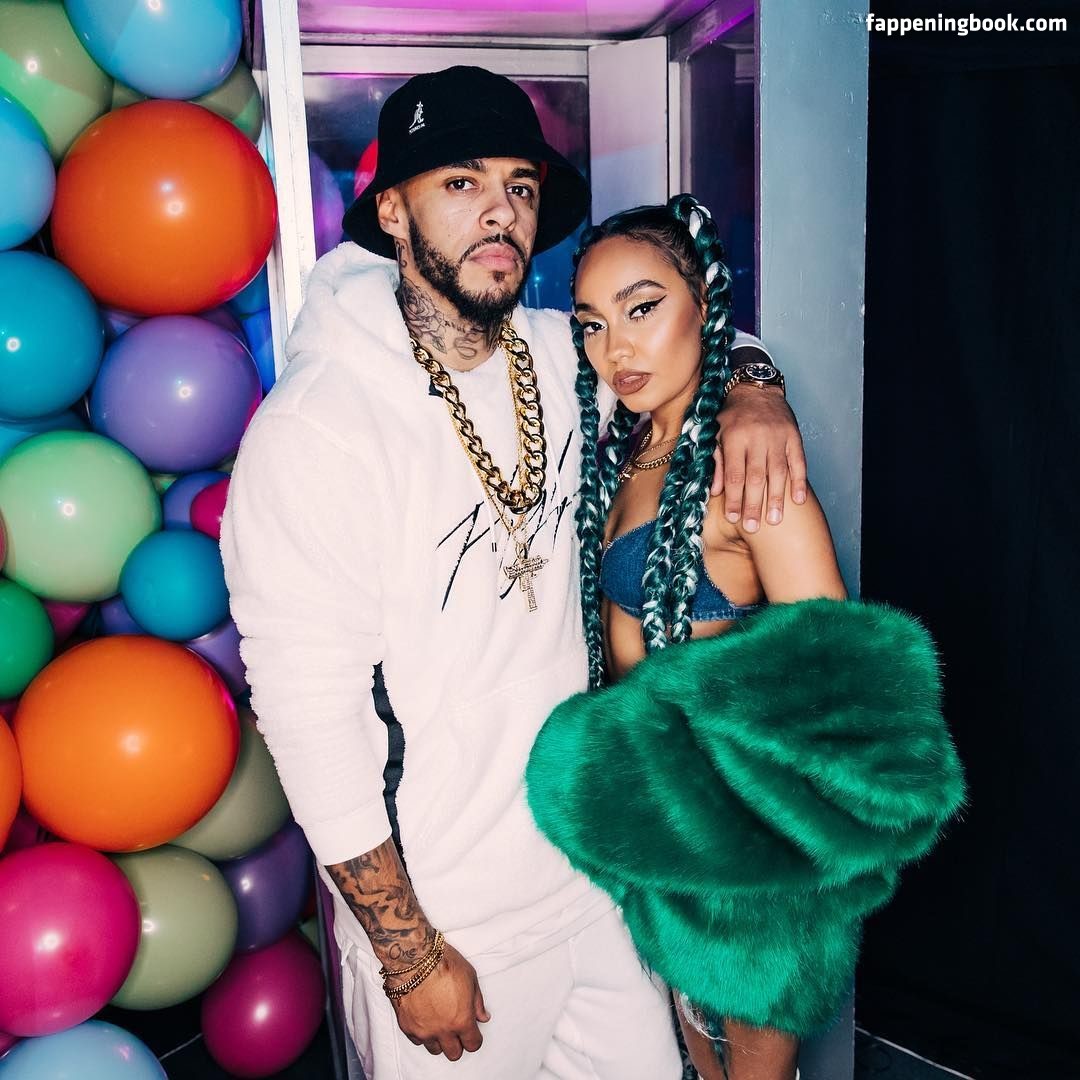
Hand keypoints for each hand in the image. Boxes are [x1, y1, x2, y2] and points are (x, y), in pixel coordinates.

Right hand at [389, 942, 489, 1059]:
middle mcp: (442, 1030)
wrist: (414, 958)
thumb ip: (477, 1002)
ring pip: (435, 1049)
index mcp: (461, 1020)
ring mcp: (423, 1030)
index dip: (474, 1039)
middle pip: (454, 1053)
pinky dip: (423, 1034)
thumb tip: (482, 1016)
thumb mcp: (470, 977)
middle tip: (457, 1030)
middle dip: (458, 1043)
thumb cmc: (442, 962)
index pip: (472, 1044)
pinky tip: (426, 1019)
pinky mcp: (407, 1026)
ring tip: (440, 1023)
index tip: (473, 1032)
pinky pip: (417, 1040)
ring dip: (440, 1040)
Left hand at [711, 385, 806, 531]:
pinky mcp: (794, 437)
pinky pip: (799, 462)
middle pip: (756, 476)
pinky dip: (799, 482)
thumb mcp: (716, 434)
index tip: (733, 518)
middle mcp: (757, 437)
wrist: (757, 389)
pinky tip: (798, 501)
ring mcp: (778, 437)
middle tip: (753, 527)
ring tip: (775, 521)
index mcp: (734, 437)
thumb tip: (715, 491)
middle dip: (754, 504)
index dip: (734, 497)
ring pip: (778, 472)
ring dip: (776, 498)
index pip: (734, 474)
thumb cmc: (732, 416)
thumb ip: (716, 462)